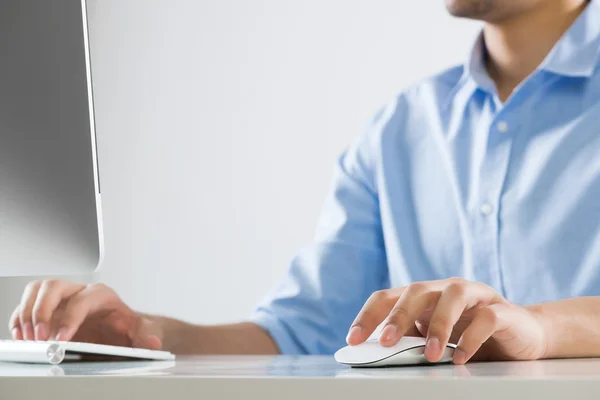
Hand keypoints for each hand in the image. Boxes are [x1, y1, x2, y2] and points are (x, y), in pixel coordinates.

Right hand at [8, 280, 161, 349]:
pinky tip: (22, 336)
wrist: (121, 328)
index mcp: (102, 295)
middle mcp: (79, 292)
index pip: (82, 299)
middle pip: (53, 286)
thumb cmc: (127, 327)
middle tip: (40, 337)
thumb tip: (152, 343)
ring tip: (28, 338)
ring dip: (27, 312)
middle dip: (43, 311)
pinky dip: (20, 318)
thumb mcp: (141, 331)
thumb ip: (147, 336)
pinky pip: (27, 304)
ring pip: (37, 290)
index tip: (60, 340)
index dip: (69, 318)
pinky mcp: (49, 309)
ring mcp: (62, 299)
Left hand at [346, 278, 546, 363]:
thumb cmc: (470, 335)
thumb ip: (410, 340)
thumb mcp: (434, 339)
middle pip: (416, 291)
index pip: (388, 297)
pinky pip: (486, 318)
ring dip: (438, 326)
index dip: (368, 316)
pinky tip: (460, 358)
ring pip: (452, 297)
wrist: (521, 335)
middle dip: (399, 315)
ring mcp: (475, 296)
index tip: (353, 340)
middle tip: (386, 342)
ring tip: (430, 354)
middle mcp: (446, 289)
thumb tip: (377, 353)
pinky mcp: (502, 310)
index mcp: (424, 296)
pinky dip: (471, 338)